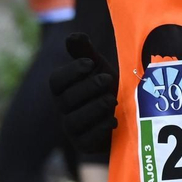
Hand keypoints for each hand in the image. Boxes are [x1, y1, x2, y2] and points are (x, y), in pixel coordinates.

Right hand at [48, 33, 116, 158]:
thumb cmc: (106, 86)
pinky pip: (86, 141)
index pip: (56, 81)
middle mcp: (63, 109)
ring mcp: (72, 129)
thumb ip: (85, 52)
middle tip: (108, 80)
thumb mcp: (98, 66)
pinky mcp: (84, 145)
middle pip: (68, 100)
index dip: (72, 71)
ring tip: (113, 100)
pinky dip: (101, 129)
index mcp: (63, 89)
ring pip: (74, 122)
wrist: (125, 112)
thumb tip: (73, 36)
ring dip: (96, 108)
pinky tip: (114, 120)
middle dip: (90, 87)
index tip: (90, 63)